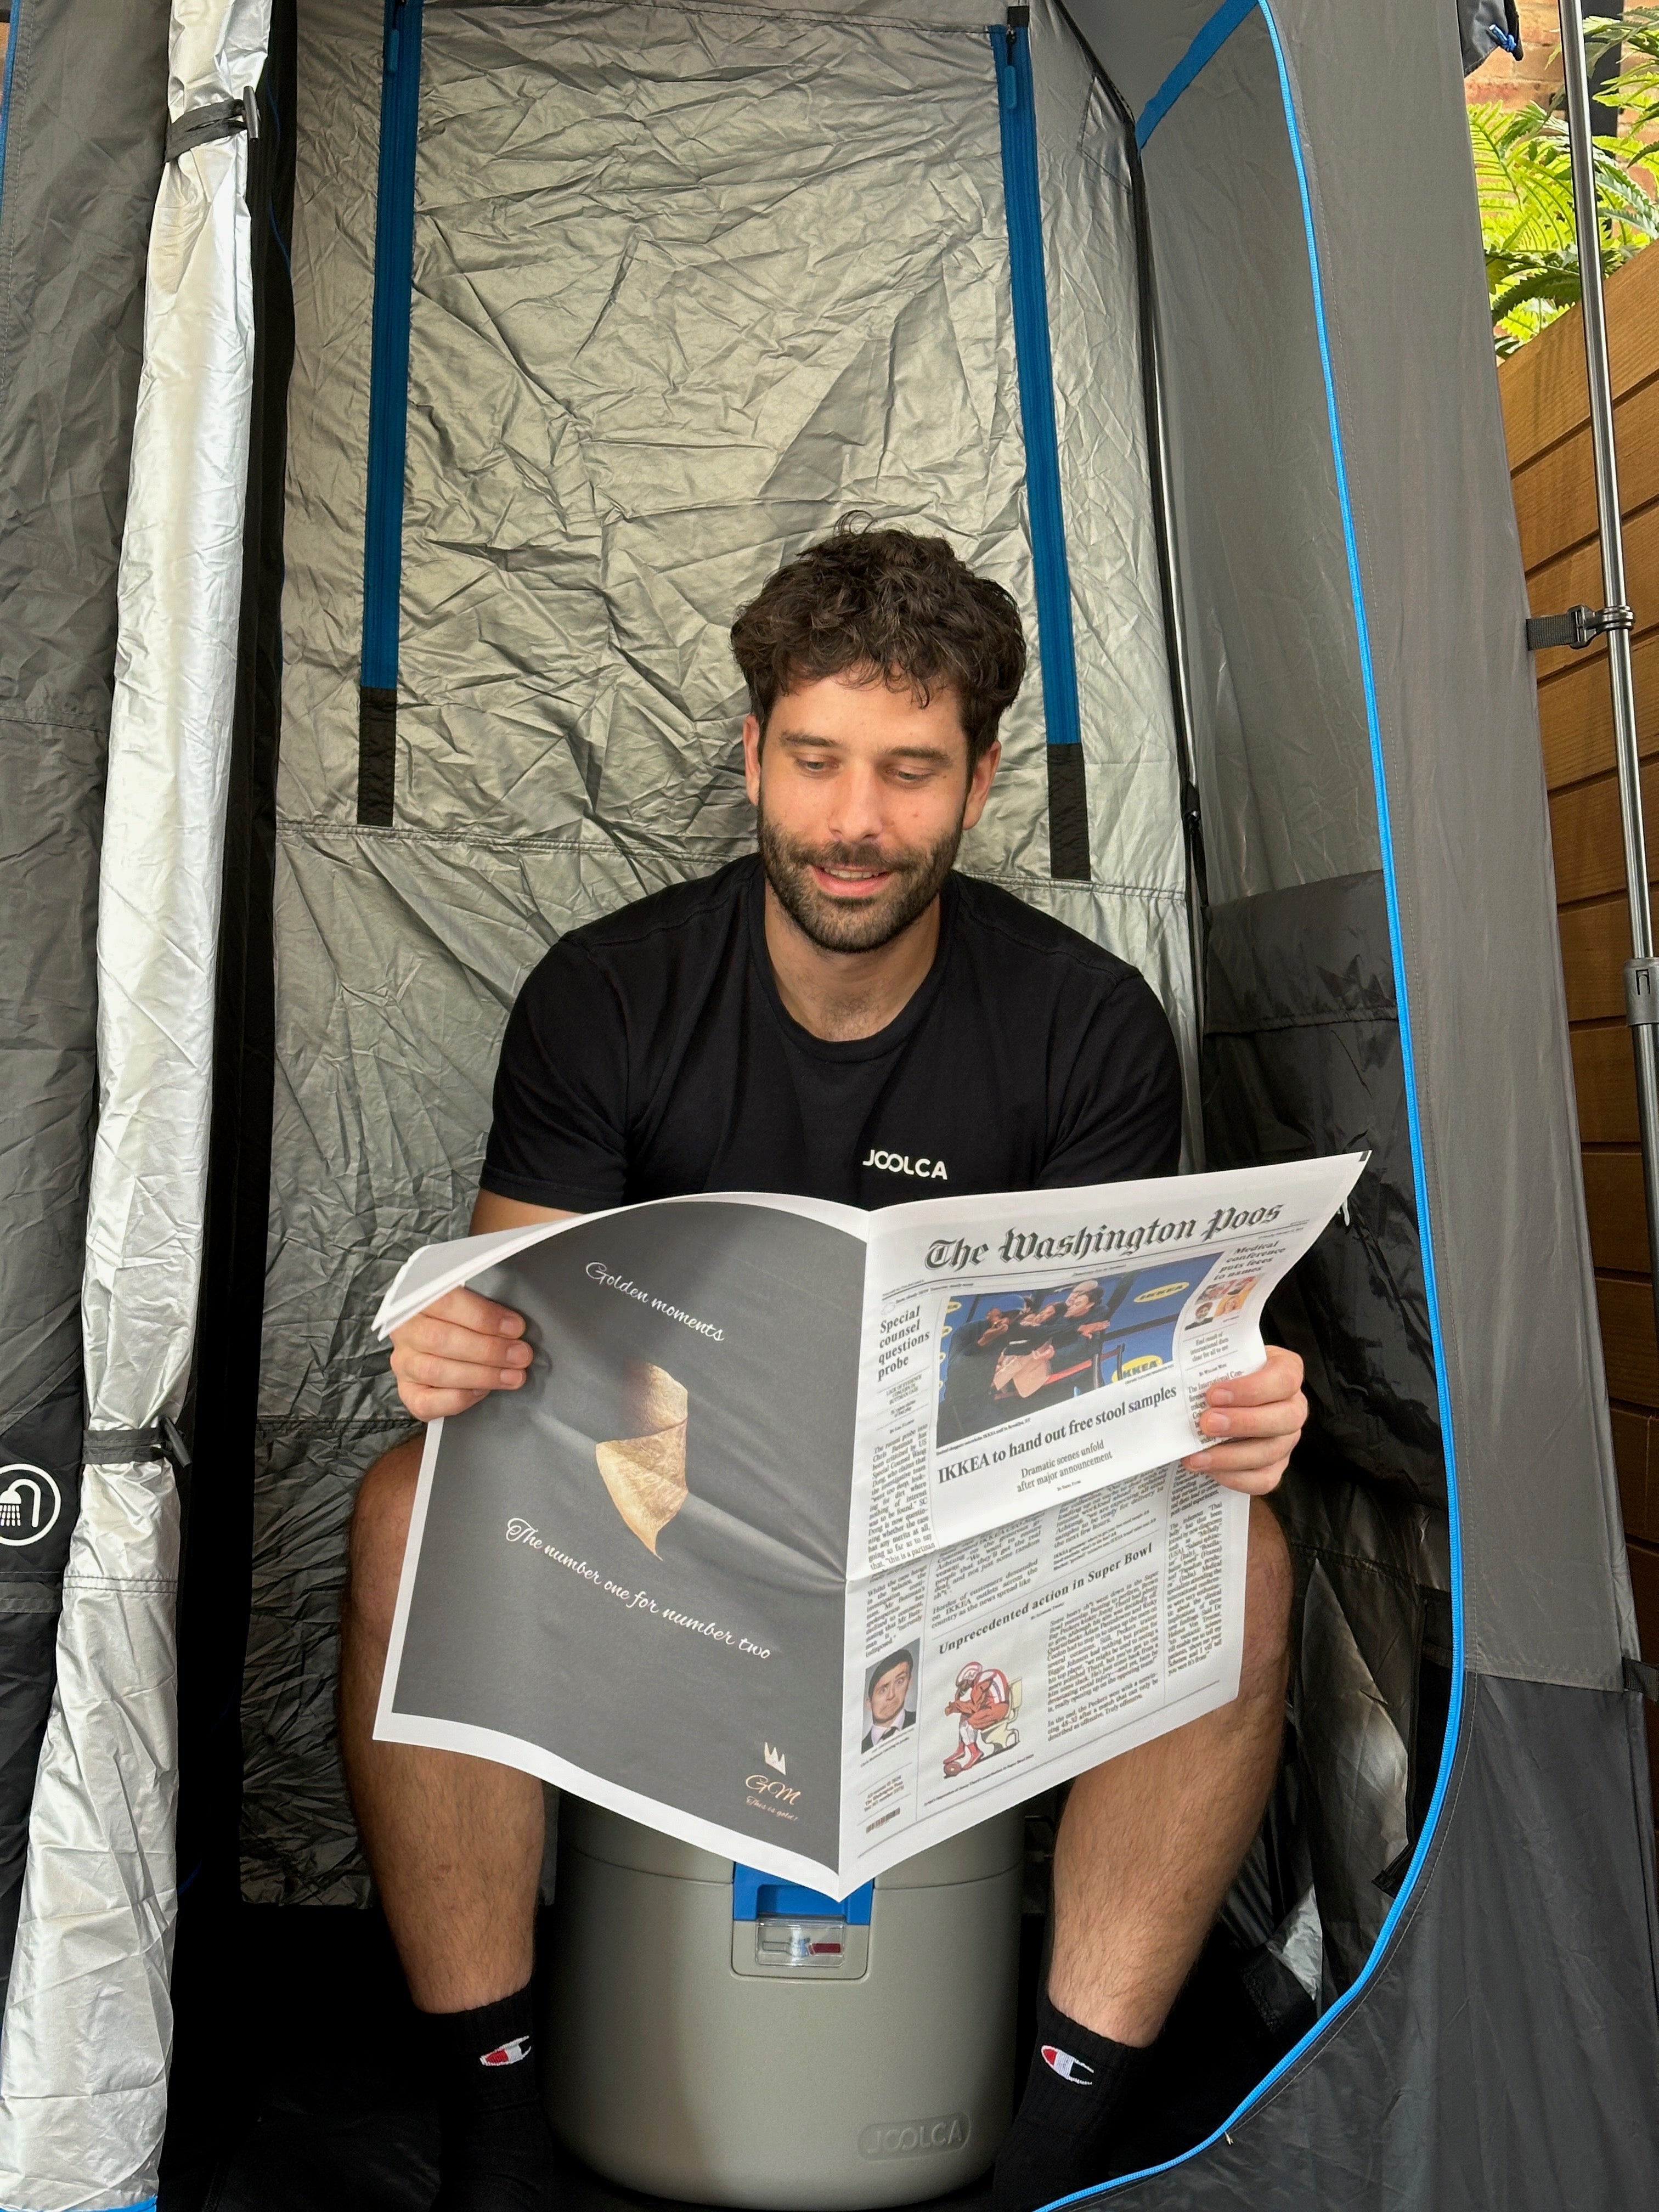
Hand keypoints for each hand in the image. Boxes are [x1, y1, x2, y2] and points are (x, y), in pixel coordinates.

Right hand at [389, 1285, 532, 1422]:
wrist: (444, 1343)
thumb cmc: (463, 1321)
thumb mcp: (472, 1302)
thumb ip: (486, 1308)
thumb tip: (513, 1325)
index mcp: (419, 1300)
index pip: (446, 1303)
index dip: (483, 1317)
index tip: (515, 1327)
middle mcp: (405, 1331)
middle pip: (441, 1340)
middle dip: (488, 1349)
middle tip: (520, 1355)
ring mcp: (404, 1363)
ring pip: (435, 1371)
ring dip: (481, 1375)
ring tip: (512, 1375)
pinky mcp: (408, 1392)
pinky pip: (427, 1403)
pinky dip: (458, 1399)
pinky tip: (482, 1391)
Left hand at [1183, 1343, 1306, 1495]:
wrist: (1222, 1399)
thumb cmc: (1223, 1373)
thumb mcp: (1222, 1358)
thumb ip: (1211, 1360)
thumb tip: (1173, 1367)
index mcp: (1287, 1371)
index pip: (1284, 1379)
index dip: (1252, 1389)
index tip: (1214, 1394)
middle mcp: (1294, 1406)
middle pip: (1285, 1419)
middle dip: (1243, 1423)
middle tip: (1206, 1423)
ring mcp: (1286, 1439)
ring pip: (1271, 1452)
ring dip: (1231, 1456)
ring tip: (1196, 1456)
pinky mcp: (1275, 1466)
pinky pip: (1264, 1480)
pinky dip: (1234, 1477)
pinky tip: (1209, 1469)